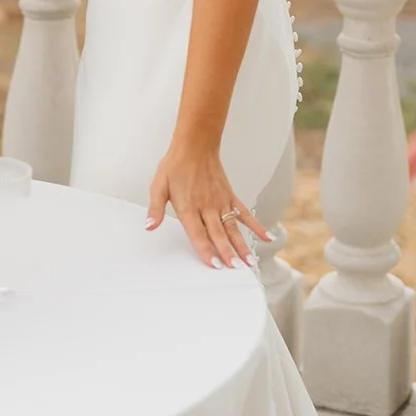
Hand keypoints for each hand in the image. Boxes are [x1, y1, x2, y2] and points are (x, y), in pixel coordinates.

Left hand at [144, 141, 270, 268]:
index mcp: (189, 207)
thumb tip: (149, 225)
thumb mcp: (158, 186)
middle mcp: (207, 207)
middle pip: (218, 234)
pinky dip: (256, 226)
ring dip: (242, 246)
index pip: (198, 234)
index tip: (215, 265)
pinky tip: (266, 237)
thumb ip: (155, 209)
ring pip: (233, 228)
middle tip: (236, 270)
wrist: (195, 145)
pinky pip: (245, 213)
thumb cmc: (176, 165)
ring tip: (250, 263)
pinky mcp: (230, 197)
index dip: (206, 250)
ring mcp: (221, 202)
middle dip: (227, 254)